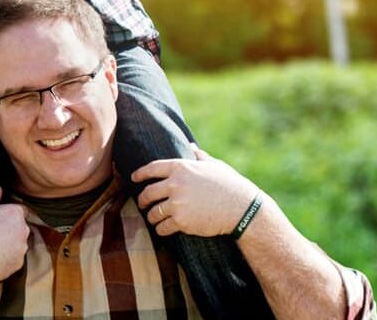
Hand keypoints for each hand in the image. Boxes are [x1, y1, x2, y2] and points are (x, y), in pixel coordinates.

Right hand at [0, 186, 29, 283]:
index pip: (19, 211)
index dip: (8, 216)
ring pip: (18, 244)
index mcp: (14, 213)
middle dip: (10, 230)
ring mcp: (21, 248)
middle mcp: (22, 230)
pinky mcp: (17, 263)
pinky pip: (14, 259)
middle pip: (19, 228)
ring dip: (9, 245)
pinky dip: (6, 259)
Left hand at [131, 145, 258, 237]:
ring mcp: (177, 203)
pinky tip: (162, 229)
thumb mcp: (214, 166)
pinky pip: (162, 227)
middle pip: (148, 192)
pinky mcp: (181, 221)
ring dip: (151, 216)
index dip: (140, 174)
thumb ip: (199, 156)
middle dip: (142, 200)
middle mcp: (175, 184)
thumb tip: (191, 146)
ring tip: (153, 218)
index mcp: (181, 167)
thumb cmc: (230, 185)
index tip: (134, 178)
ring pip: (154, 212)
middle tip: (142, 203)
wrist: (242, 209)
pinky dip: (161, 229)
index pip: (152, 168)